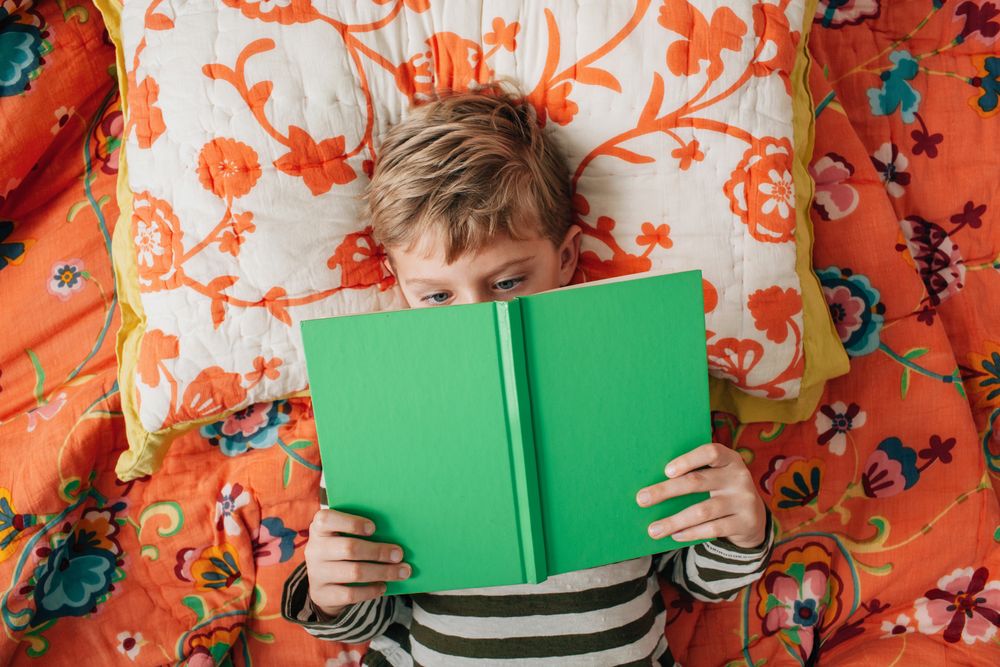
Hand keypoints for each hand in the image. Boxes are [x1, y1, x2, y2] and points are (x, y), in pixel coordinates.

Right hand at [304, 509, 411, 617]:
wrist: (322, 582)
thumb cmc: (341, 549)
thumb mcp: (343, 535)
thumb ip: (360, 531)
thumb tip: (394, 532)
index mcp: (319, 528)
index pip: (327, 520)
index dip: (352, 523)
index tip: (374, 528)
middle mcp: (315, 550)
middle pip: (349, 548)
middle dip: (378, 551)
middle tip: (399, 554)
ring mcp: (317, 573)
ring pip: (354, 572)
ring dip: (383, 572)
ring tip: (402, 572)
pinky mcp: (322, 594)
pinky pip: (351, 593)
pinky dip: (371, 590)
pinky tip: (383, 586)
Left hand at [636, 443, 766, 548]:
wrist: (753, 517)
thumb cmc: (721, 490)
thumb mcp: (716, 476)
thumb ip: (695, 474)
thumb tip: (652, 483)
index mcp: (730, 459)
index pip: (711, 452)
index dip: (688, 460)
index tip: (666, 471)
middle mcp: (739, 477)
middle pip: (697, 482)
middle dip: (666, 491)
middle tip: (641, 499)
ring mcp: (744, 500)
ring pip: (702, 510)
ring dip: (674, 521)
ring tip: (653, 529)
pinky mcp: (745, 523)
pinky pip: (713, 529)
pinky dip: (691, 533)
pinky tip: (675, 535)